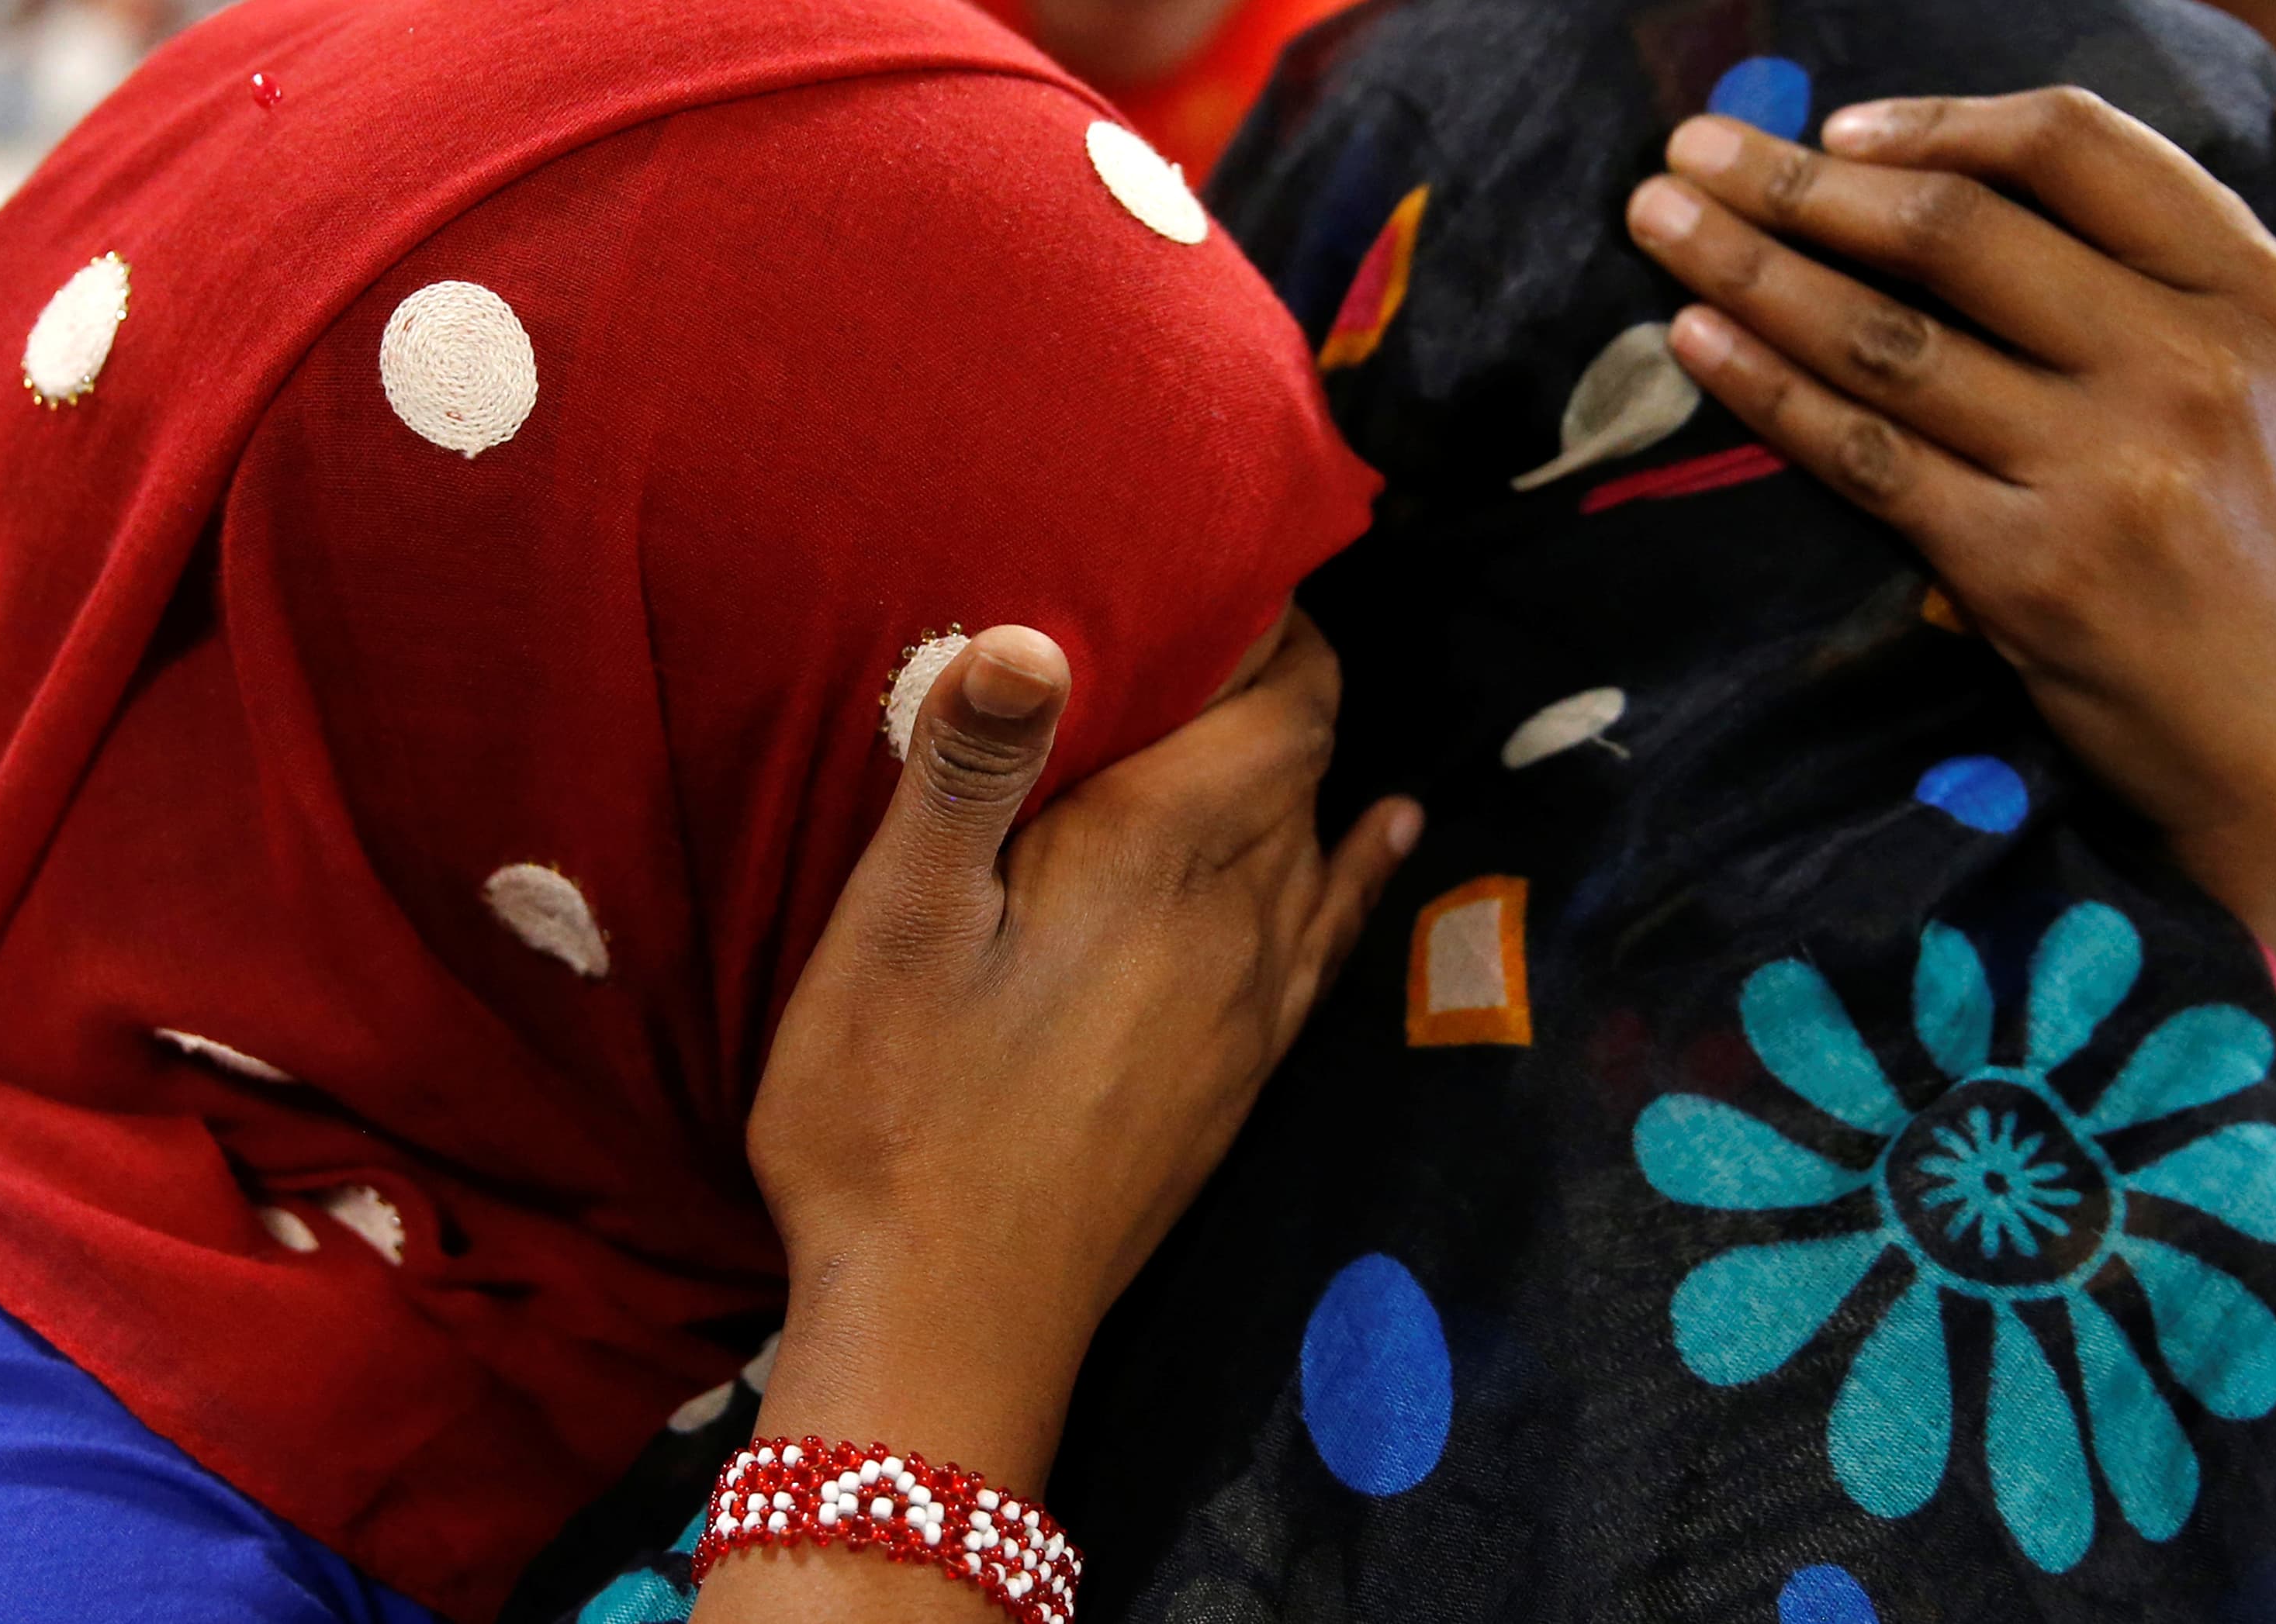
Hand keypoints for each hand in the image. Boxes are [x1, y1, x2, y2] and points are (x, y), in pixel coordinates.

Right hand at [737, 614, 1416, 1484]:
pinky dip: (1354, 872)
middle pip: (1304, 766)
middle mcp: (1236, 921)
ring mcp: (1249, 1009)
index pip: (1284, 707)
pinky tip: (1381, 843)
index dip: (1280, 627)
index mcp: (1158, 858)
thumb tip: (1038, 629)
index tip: (1229, 568)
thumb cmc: (894, 1114)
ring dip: (1304, 770)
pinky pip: (1327, 943)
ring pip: (1318, 848)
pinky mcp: (1237, 1080)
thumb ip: (968, 768)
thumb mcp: (895, 928)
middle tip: (1213, 621)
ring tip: (1290, 701)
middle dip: (1277, 684)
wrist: (952, 1321)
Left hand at [1622, 78, 2275, 995]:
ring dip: (1749, 267)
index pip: (2078, 148)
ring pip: (1888, 339)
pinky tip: (1694, 341)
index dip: (1940, 122)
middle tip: (1691, 148)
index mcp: (2261, 297)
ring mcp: (2102, 472)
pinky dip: (1768, 392)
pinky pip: (1865, 456)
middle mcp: (2186, 368)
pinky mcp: (2024, 571)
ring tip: (1653, 221)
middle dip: (1797, 183)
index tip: (1835, 127)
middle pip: (1952, 233)